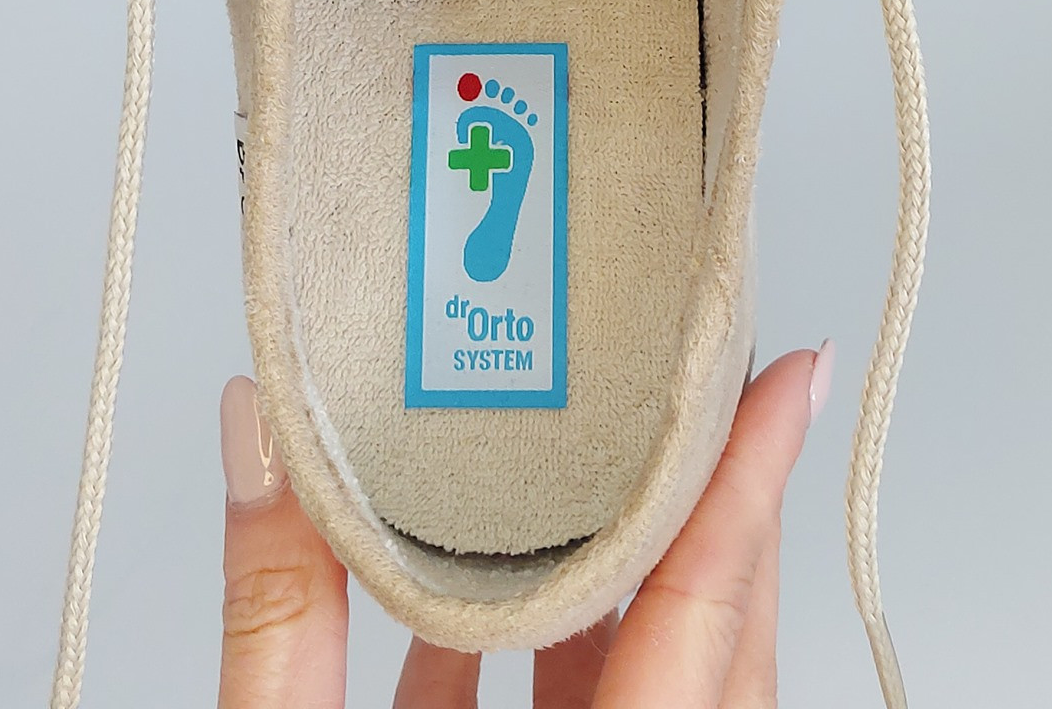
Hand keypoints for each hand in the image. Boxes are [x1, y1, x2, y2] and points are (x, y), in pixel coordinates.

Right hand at [216, 348, 830, 708]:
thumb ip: (277, 617)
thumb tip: (264, 438)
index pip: (701, 612)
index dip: (750, 481)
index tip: (787, 377)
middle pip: (714, 640)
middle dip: (722, 506)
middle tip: (718, 383)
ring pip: (661, 672)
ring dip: (645, 568)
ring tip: (624, 453)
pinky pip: (586, 707)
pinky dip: (558, 637)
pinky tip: (488, 584)